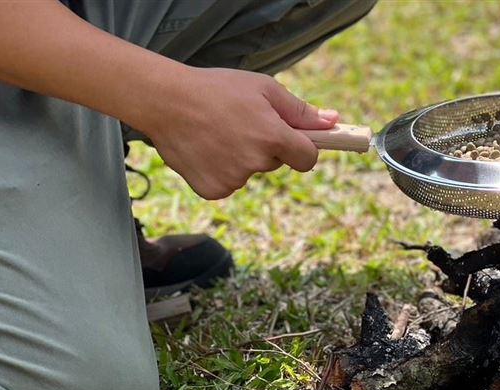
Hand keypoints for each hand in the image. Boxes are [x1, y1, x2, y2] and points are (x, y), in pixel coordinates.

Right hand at [142, 67, 338, 199]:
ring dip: (241, 158)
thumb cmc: (217, 89)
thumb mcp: (264, 89)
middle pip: (275, 163)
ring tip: (217, 132)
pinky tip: (206, 148)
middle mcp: (255, 162)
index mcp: (273, 137)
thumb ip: (300, 111)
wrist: (165, 101)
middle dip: (265, 147)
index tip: (293, 140)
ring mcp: (233, 180)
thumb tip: (334, 121)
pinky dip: (220, 170)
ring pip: (250, 173)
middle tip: (240, 123)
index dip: (303, 149)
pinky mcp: (213, 190)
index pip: (308, 158)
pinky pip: (228, 183)